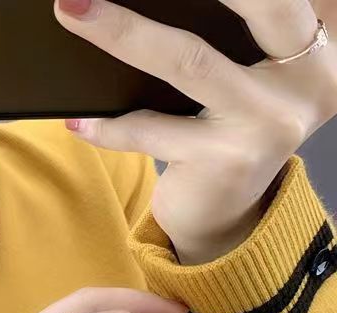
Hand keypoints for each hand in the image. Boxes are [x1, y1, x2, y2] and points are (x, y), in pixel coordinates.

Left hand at [53, 0, 336, 264]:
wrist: (222, 218)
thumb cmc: (224, 134)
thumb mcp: (240, 79)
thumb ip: (228, 36)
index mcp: (317, 48)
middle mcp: (306, 81)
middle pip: (253, 4)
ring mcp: (267, 124)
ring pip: (188, 62)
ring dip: (122, 34)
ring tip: (73, 13)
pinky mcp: (225, 162)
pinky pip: (151, 130)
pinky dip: (109, 125)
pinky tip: (79, 119)